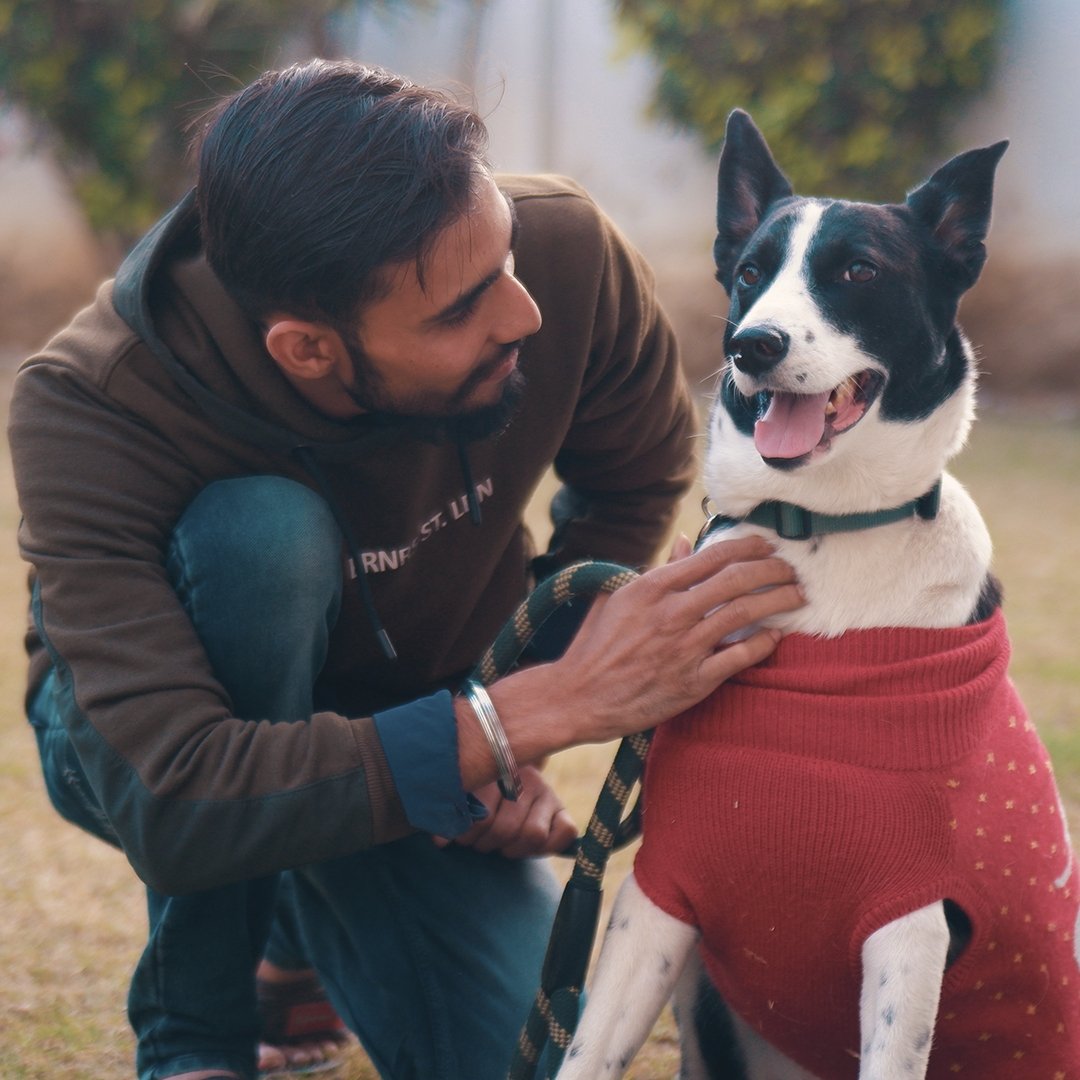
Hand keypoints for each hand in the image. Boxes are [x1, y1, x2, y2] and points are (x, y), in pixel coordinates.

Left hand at [436, 765, 577, 857]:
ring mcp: (545, 791)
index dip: (468, 834)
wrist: (506, 773)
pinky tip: (527, 847)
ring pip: (533, 834)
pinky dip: (547, 847)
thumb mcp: (463, 794)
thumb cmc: (477, 790)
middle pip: (505, 829)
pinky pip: (565, 832)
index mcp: (495, 768)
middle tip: (479, 843)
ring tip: (499, 846)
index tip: (461, 836)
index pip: (481, 815)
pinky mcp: (562, 808)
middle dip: (486, 844)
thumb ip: (452, 813)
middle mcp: (525, 776)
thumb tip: (440, 841)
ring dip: (512, 849)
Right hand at [456, 533, 803, 789]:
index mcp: (652, 587)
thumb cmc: (595, 645)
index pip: (711, 557)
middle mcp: (671, 613)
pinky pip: (739, 656)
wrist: (578, 697)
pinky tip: (774, 636)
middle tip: (791, 569)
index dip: (747, 547)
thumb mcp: (619, 597)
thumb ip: (657, 570)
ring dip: (777, 601)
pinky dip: (762, 643)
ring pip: (743, 614)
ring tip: (796, 596)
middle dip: (772, 570)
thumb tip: (686, 543)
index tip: (767, 544)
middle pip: (735, 581)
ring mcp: (684, 647)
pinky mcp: (693, 681)